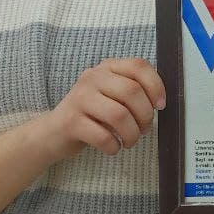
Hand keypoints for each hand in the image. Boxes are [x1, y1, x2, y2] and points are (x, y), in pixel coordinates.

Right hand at [38, 58, 163, 160]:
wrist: (52, 133)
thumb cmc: (91, 115)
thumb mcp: (111, 95)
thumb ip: (132, 91)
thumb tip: (159, 102)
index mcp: (107, 68)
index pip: (138, 66)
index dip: (156, 85)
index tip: (160, 105)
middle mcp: (92, 78)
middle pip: (132, 91)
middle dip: (145, 115)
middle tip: (144, 129)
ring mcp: (79, 99)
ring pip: (119, 115)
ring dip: (132, 134)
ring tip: (129, 141)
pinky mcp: (71, 122)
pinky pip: (103, 136)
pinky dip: (114, 146)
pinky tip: (113, 147)